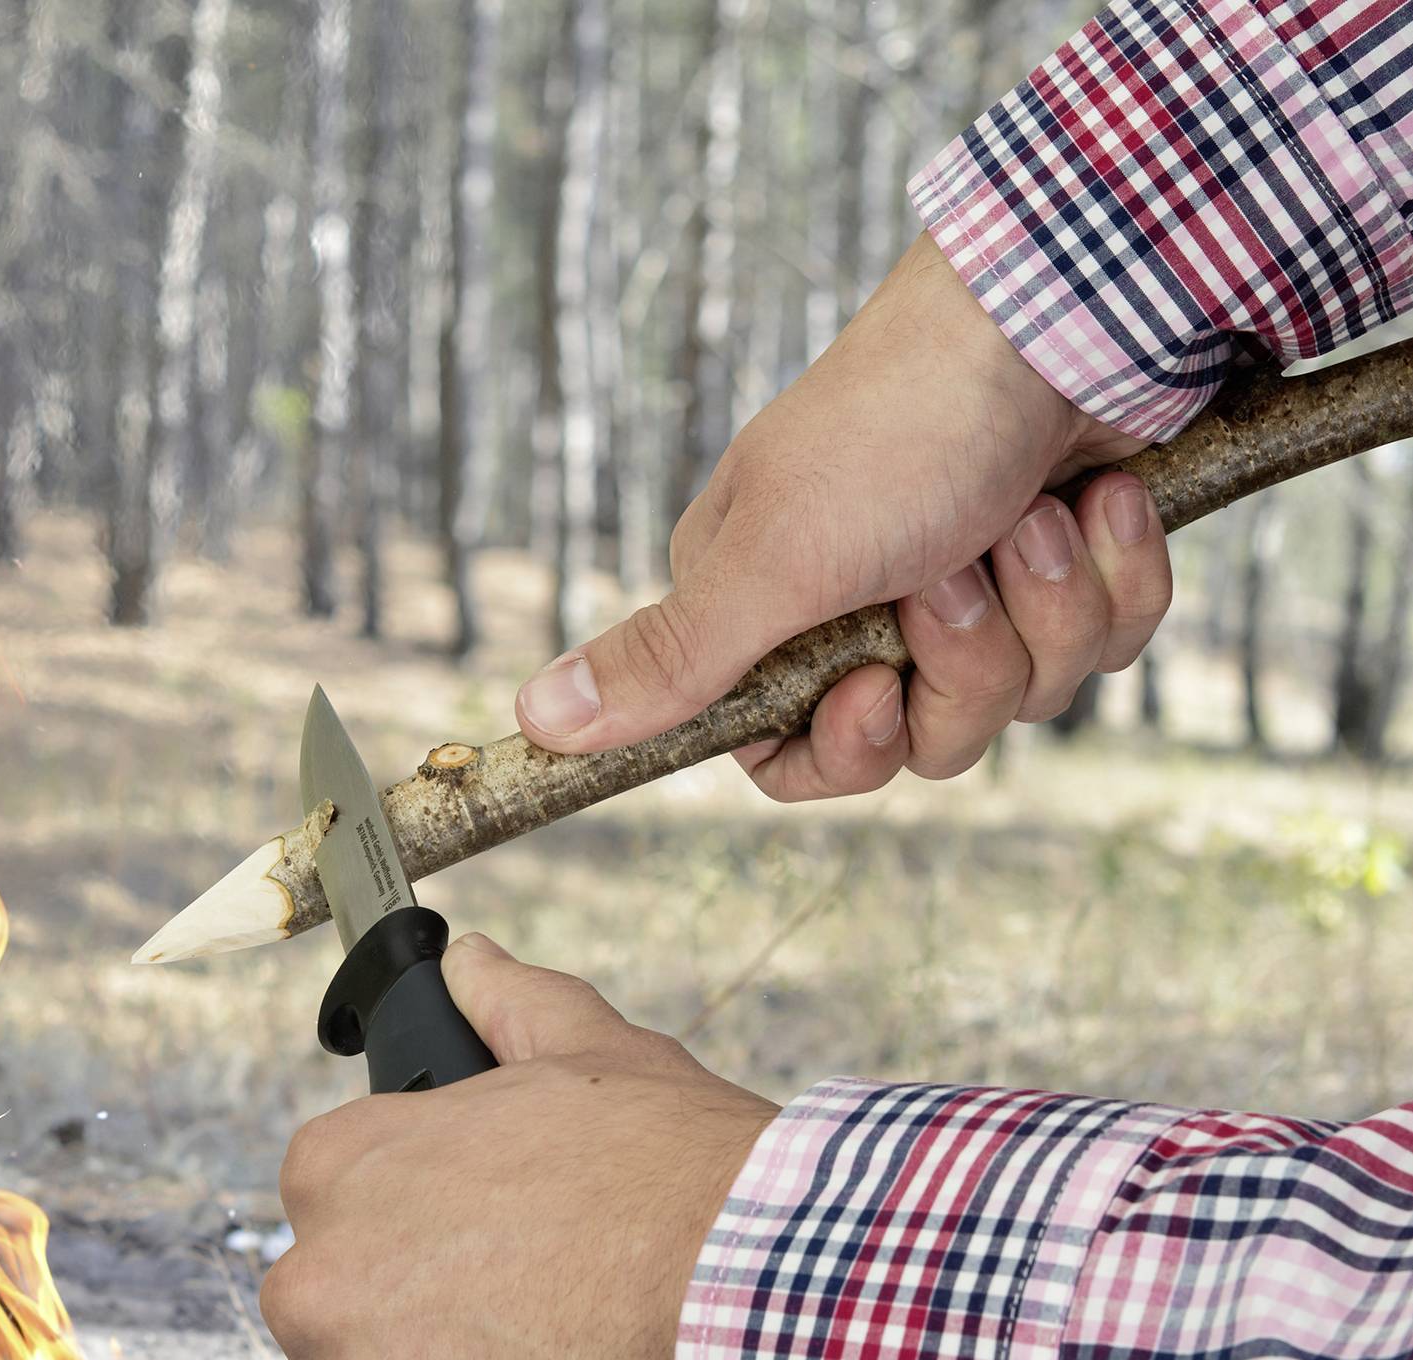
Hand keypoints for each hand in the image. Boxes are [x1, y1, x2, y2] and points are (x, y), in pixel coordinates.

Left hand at [259, 934, 783, 1359]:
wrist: (787, 1318)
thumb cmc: (697, 1187)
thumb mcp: (605, 1060)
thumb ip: (512, 1010)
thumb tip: (466, 965)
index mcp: (336, 1179)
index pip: (341, 1225)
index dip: (430, 1252)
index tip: (506, 1265)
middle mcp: (316, 1301)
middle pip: (352, 1345)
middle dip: (434, 1352)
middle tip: (556, 1346)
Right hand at [514, 232, 1174, 800]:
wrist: (1065, 316)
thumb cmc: (901, 425)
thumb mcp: (770, 561)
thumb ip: (667, 660)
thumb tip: (533, 720)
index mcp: (765, 606)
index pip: (791, 755)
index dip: (848, 747)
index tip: (872, 692)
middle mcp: (860, 605)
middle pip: (922, 739)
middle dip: (964, 664)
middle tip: (954, 569)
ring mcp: (973, 583)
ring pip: (1025, 694)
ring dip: (1046, 605)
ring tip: (1032, 517)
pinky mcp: (1066, 563)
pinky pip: (1106, 638)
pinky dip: (1115, 572)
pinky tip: (1100, 501)